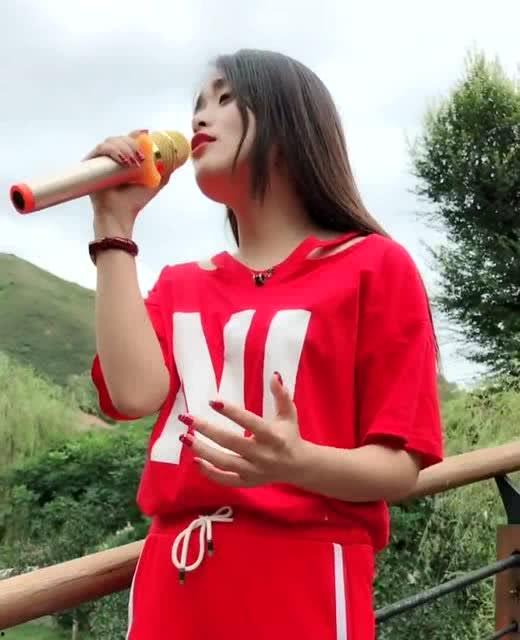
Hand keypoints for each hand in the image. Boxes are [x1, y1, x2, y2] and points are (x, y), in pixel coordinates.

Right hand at [85, 130, 169, 234]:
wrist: (121, 214)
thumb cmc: (135, 201)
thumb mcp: (154, 182)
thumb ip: (164, 171)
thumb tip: (175, 159)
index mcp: (124, 160)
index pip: (128, 140)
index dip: (136, 134)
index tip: (146, 133)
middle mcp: (111, 159)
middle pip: (120, 138)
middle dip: (133, 143)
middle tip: (142, 157)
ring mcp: (100, 161)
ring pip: (111, 141)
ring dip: (125, 147)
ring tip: (135, 162)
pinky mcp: (90, 164)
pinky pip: (101, 149)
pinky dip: (113, 151)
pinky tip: (123, 161)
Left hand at [178, 373, 308, 487]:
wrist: (299, 467)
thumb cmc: (290, 435)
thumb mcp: (288, 414)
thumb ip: (281, 395)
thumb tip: (274, 375)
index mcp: (273, 436)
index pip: (250, 422)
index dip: (231, 412)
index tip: (212, 401)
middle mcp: (262, 455)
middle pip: (230, 442)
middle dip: (207, 430)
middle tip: (187, 418)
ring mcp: (254, 471)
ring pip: (224, 462)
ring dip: (202, 450)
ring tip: (185, 437)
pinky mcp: (248, 482)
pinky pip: (225, 480)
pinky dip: (209, 473)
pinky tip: (195, 460)